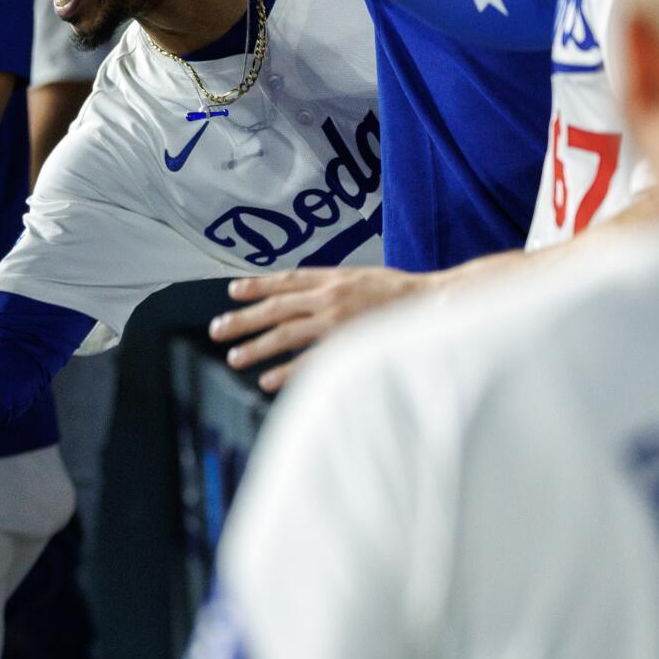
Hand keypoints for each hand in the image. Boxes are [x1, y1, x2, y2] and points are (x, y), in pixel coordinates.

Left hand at [208, 266, 423, 392]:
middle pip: (276, 308)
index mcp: (334, 278)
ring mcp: (337, 322)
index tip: (232, 291)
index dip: (258, 285)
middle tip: (217, 329)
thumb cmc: (405, 295)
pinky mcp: (349, 345)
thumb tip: (305, 293)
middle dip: (243, 319)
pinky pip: (310, 362)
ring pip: (285, 334)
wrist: (440, 306)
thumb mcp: (365, 277)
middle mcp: (330, 297)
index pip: (287, 279)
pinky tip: (267, 380)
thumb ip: (334, 284)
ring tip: (234, 358)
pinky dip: (286, 371)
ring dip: (256, 347)